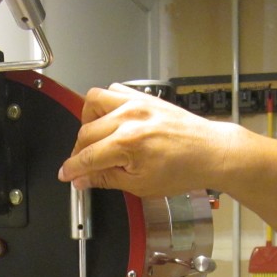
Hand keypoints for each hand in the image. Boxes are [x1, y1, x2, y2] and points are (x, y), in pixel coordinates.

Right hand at [58, 83, 234, 196]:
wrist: (210, 152)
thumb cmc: (184, 169)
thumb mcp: (141, 185)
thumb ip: (107, 179)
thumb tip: (83, 179)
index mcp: (128, 144)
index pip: (88, 156)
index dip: (72, 168)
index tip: (66, 174)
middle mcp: (129, 118)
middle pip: (86, 131)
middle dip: (79, 151)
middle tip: (84, 165)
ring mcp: (137, 103)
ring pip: (93, 101)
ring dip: (88, 121)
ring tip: (96, 138)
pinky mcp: (144, 96)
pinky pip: (114, 91)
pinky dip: (106, 104)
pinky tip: (111, 121)